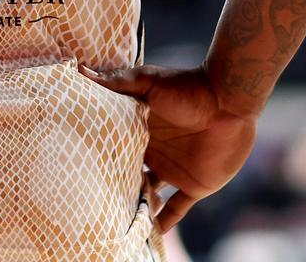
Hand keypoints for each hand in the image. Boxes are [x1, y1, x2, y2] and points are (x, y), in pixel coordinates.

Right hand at [78, 62, 257, 231]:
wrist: (228, 102)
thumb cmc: (187, 87)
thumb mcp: (148, 81)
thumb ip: (117, 82)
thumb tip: (81, 70)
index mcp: (140, 127)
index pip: (116, 145)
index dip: (100, 154)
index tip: (77, 164)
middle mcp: (154, 150)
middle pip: (129, 171)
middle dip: (114, 182)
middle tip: (90, 197)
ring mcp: (174, 169)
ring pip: (149, 193)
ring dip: (137, 204)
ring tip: (114, 219)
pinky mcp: (194, 185)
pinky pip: (177, 208)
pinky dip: (165, 222)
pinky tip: (152, 234)